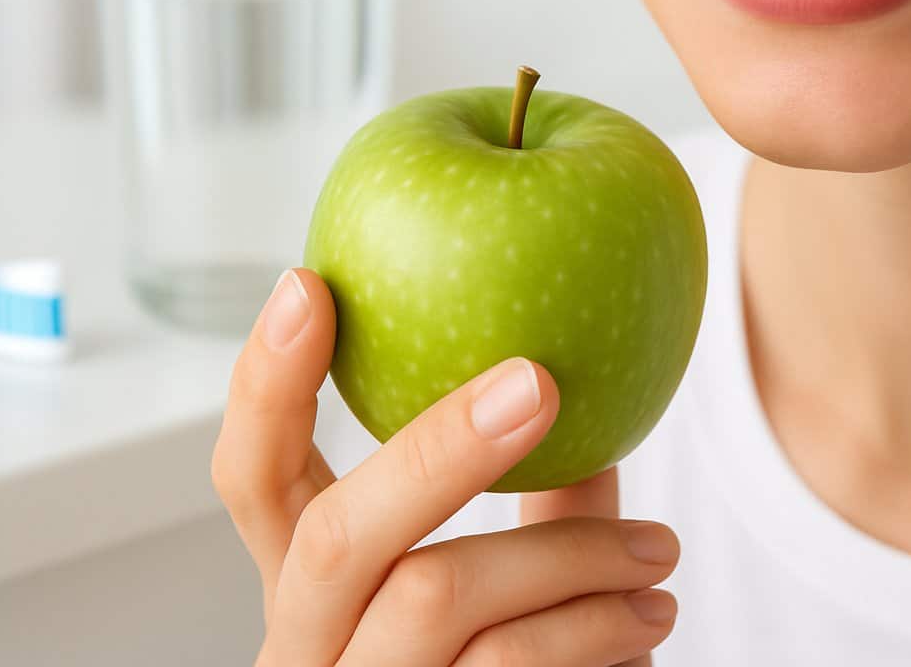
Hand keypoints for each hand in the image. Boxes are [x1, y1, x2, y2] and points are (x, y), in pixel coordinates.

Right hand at [211, 267, 679, 665]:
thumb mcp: (501, 590)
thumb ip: (534, 507)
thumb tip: (592, 394)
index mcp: (313, 590)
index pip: (251, 480)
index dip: (265, 385)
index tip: (307, 282)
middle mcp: (307, 649)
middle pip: (339, 534)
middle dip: (438, 447)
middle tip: (539, 380)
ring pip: (435, 599)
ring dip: (567, 557)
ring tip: (659, 554)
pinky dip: (590, 635)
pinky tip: (646, 621)